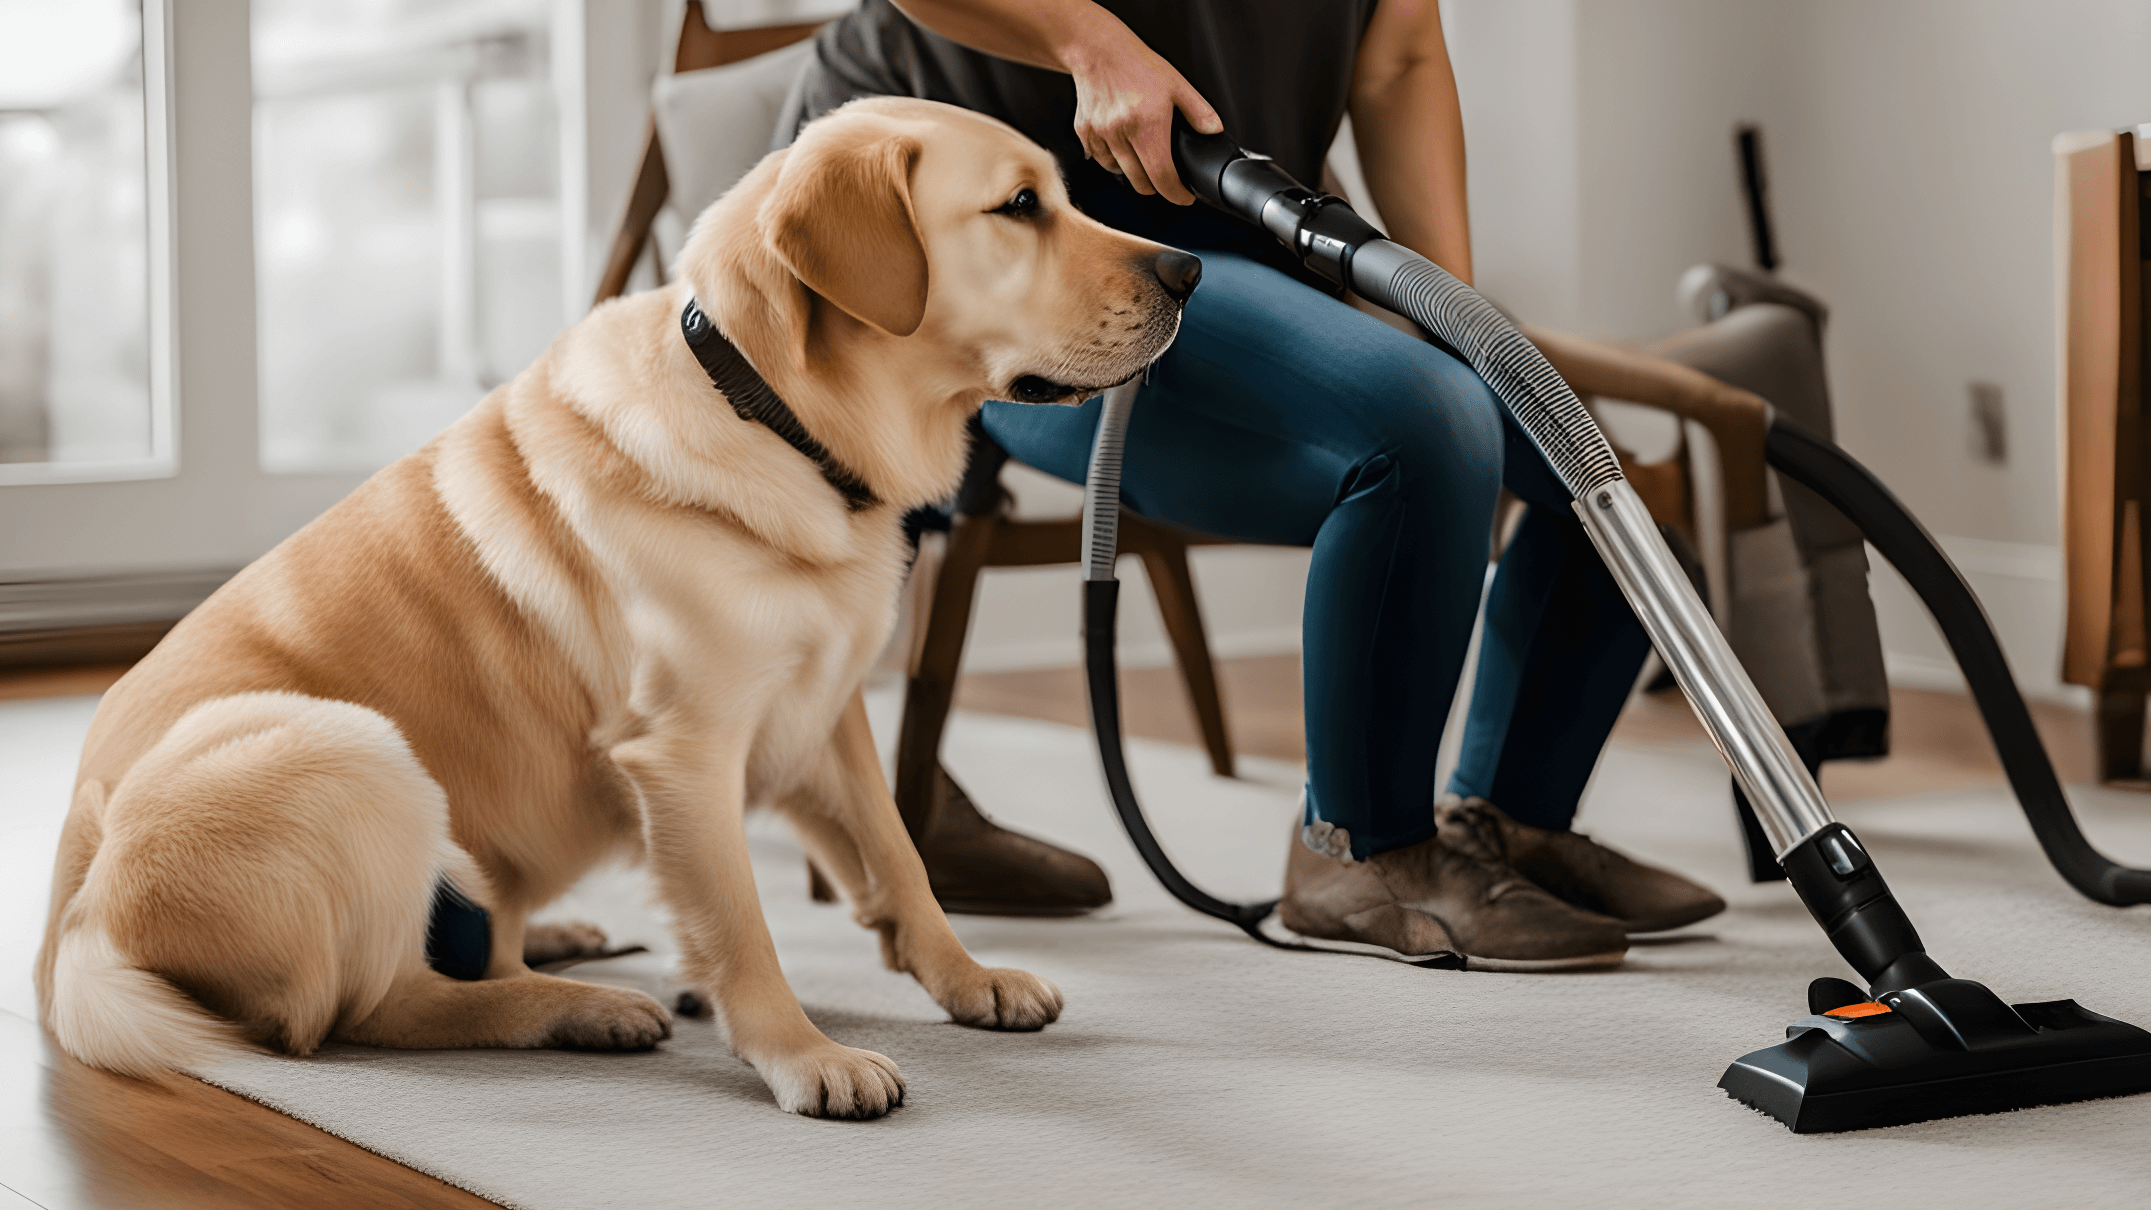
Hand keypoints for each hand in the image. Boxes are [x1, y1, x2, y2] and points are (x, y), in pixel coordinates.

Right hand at [1064, 31, 1222, 204]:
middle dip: (1157, 186)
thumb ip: (1198, 111)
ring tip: (1142, 156)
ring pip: (1120, 173)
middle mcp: (1121, 132)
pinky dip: (1114, 160)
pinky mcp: (1084, 133)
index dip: (1175, 193)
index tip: (1183, 197)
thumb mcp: (1176, 85)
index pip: (1162, 177)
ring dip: (1134, 172)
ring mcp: (1100, 135)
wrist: (1098, 51)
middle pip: (1141, 182)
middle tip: (1166, 176)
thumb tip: (1214, 131)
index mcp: (1147, 124)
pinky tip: (1122, 146)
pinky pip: (1100, 160)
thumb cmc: (1136, 65)